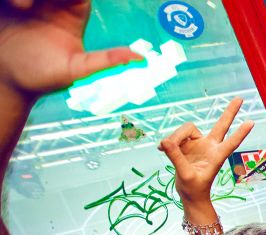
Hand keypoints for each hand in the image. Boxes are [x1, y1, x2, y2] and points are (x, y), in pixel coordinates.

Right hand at [0, 0, 139, 97]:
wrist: (8, 81)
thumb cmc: (43, 78)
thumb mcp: (77, 69)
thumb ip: (105, 60)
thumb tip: (139, 57)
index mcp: (73, 15)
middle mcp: (53, 5)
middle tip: (38, 3)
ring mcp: (31, 3)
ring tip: (24, 7)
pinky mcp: (9, 5)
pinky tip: (17, 7)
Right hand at [158, 97, 253, 203]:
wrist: (190, 194)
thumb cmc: (194, 188)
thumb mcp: (185, 175)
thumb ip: (176, 158)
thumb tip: (166, 142)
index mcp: (216, 156)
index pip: (231, 142)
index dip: (240, 133)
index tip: (251, 123)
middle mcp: (209, 146)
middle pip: (221, 125)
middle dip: (230, 112)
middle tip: (240, 98)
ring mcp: (199, 144)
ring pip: (186, 129)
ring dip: (174, 138)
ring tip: (165, 150)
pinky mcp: (187, 145)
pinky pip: (175, 136)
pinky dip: (168, 142)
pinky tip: (162, 149)